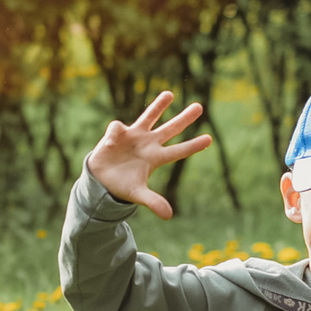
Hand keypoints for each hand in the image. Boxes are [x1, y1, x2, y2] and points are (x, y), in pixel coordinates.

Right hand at [86, 91, 212, 219]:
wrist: (101, 180)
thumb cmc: (122, 185)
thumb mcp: (138, 195)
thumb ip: (153, 202)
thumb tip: (168, 216)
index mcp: (155, 158)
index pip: (179, 151)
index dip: (193, 145)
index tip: (209, 139)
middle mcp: (148, 144)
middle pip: (170, 129)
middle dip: (184, 118)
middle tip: (200, 106)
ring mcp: (134, 136)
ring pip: (149, 117)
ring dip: (158, 106)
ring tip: (170, 94)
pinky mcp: (118, 133)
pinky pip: (117, 128)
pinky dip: (113, 135)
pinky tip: (109, 144)